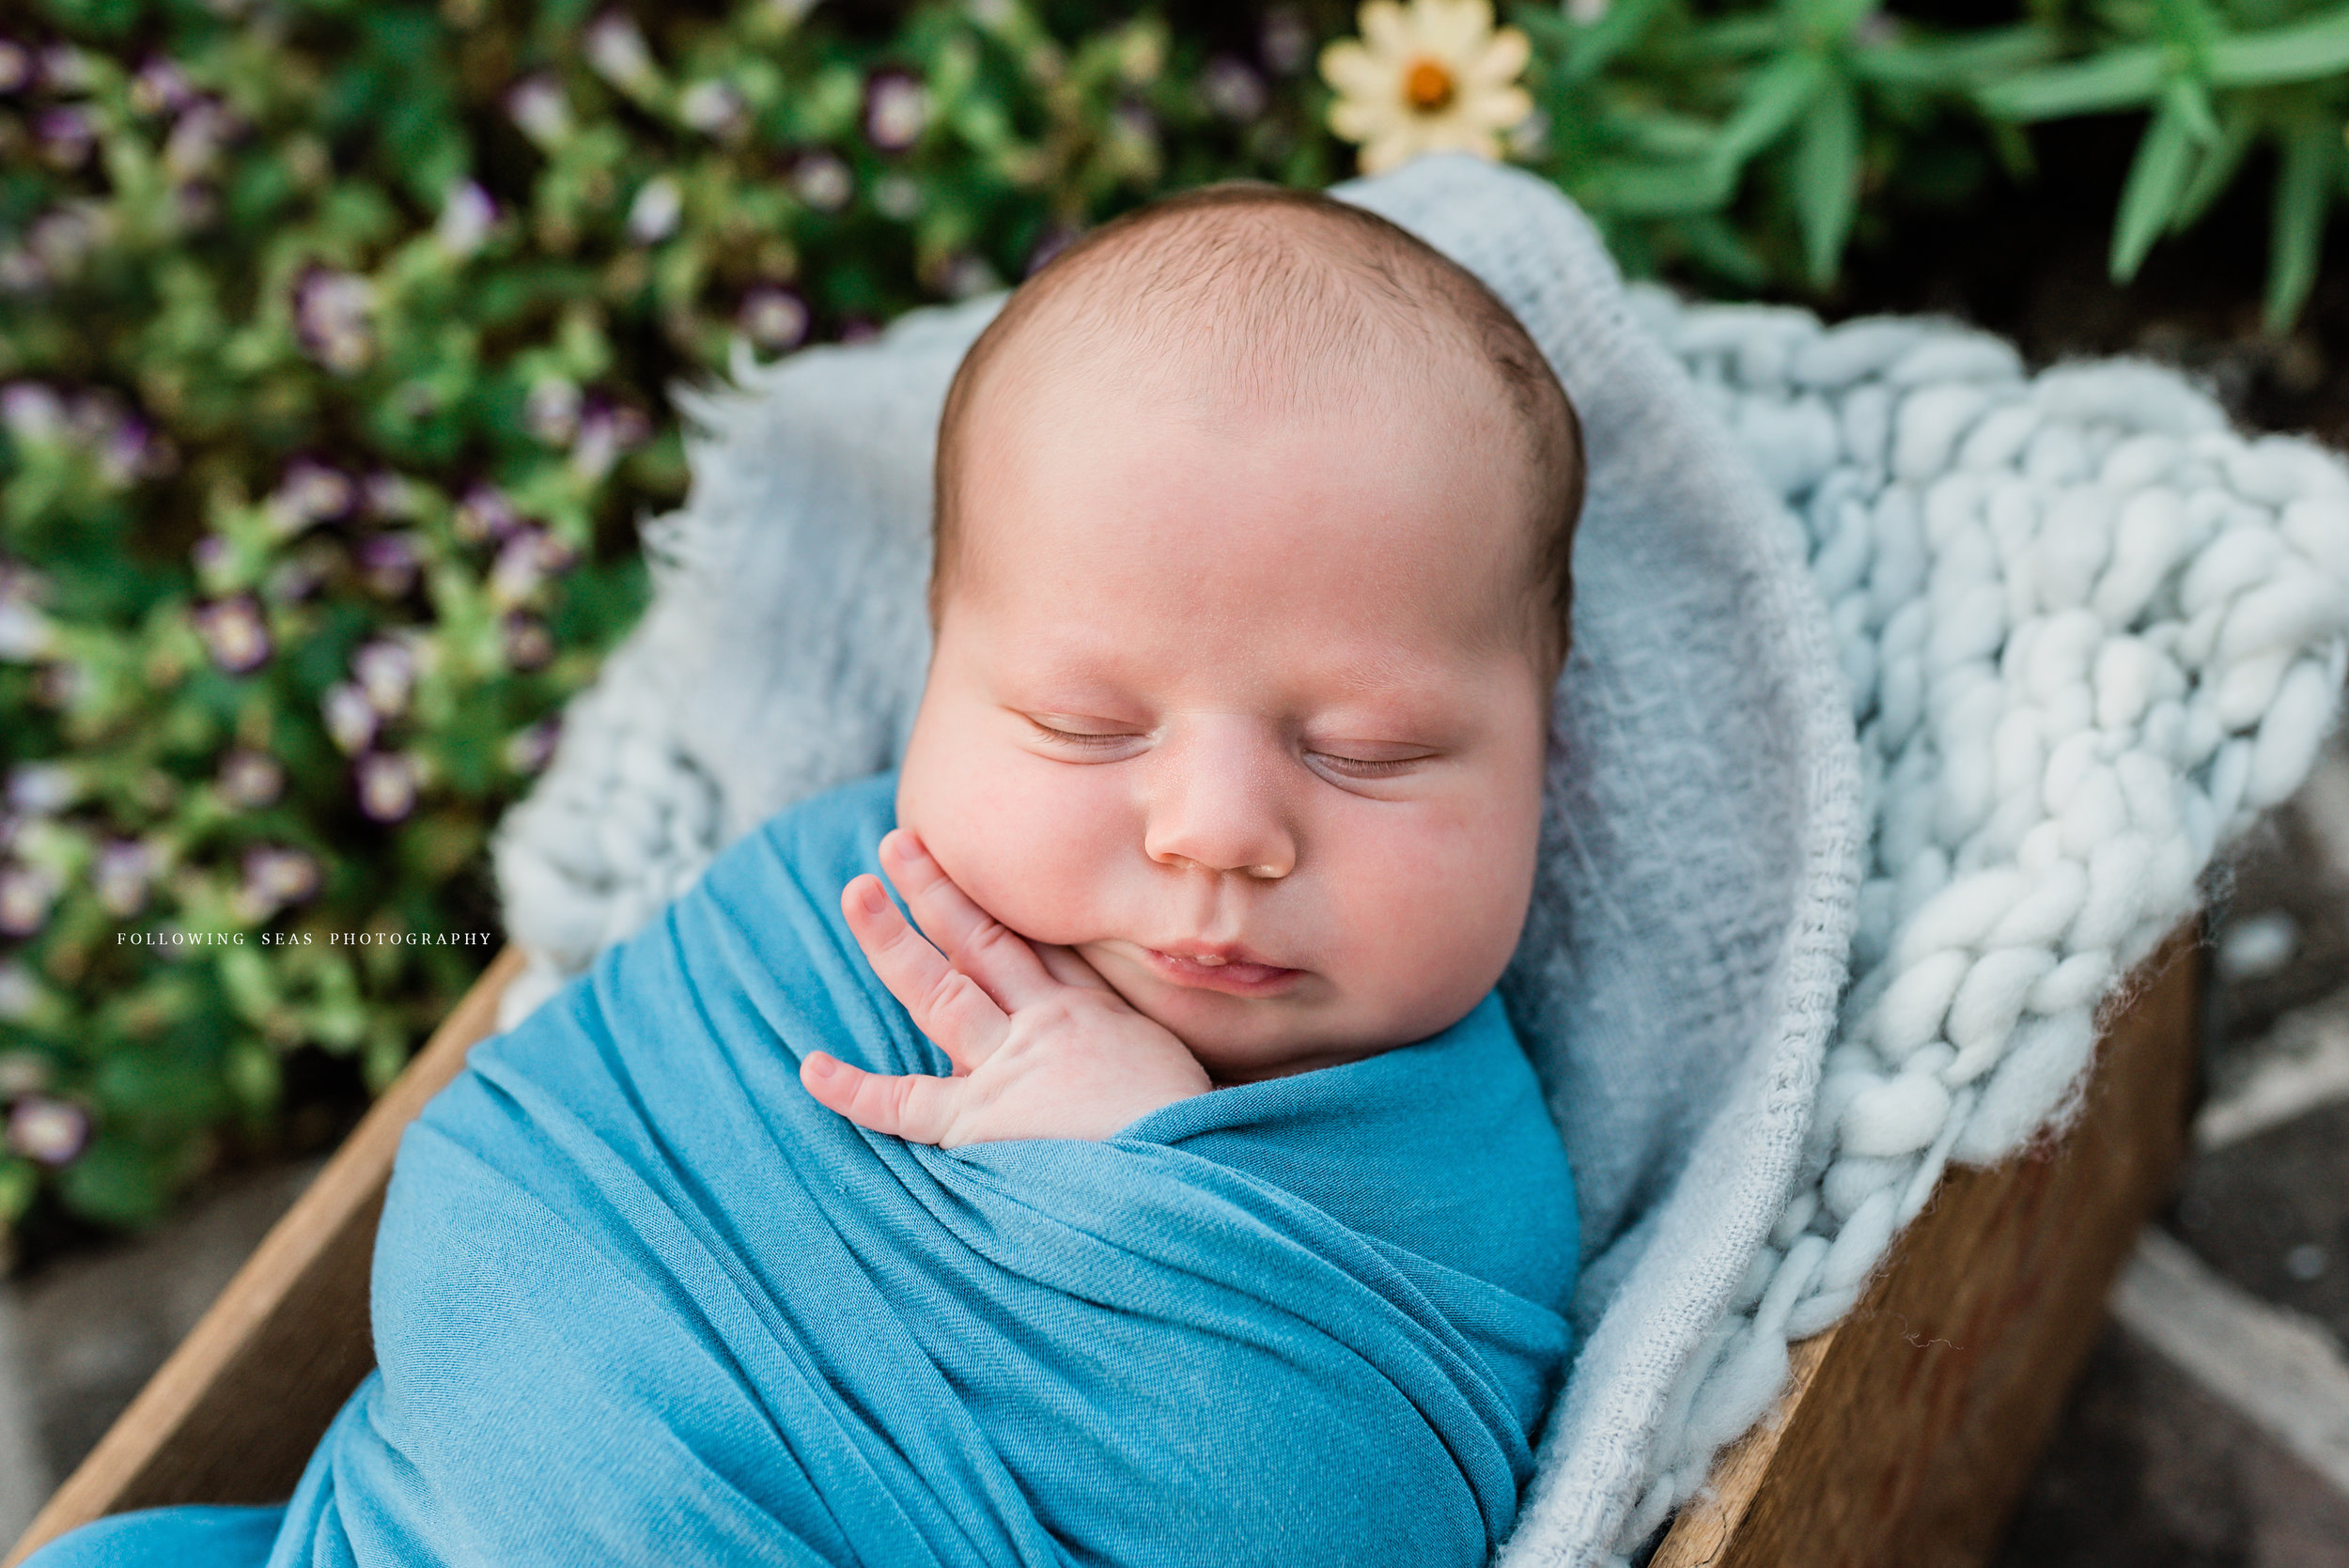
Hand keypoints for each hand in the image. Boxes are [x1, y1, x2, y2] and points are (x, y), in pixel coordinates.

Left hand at [801, 828, 1211, 1145]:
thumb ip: (1152, 1061)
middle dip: (938, 892)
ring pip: (940, 989)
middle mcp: (1047, 1027)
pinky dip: (855, 1089)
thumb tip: (1147, 1068)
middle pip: (983, 943)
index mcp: (1099, 1017)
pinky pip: (904, 1103)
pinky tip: (810, 1068)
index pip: (1039, 949)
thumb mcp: (1189, 1078)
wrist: (1187, 1178)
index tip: (973, 870)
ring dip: (894, 939)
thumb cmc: (1198, 1141)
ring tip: (856, 892)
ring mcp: (1007, 1068)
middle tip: (896, 843)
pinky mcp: (979, 1121)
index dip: (1000, 907)